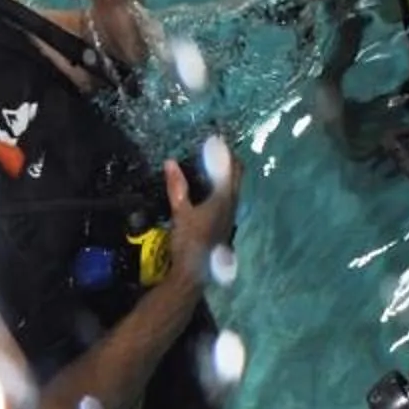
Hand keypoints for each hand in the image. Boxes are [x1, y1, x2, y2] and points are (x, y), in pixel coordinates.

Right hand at [166, 139, 241, 271]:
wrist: (195, 270)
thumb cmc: (188, 241)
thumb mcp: (180, 212)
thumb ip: (176, 187)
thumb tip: (169, 162)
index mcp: (224, 198)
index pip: (230, 167)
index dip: (224, 151)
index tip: (217, 138)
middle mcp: (233, 203)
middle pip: (238, 174)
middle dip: (230, 158)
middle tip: (219, 145)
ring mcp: (232, 213)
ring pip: (236, 185)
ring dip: (229, 171)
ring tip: (217, 160)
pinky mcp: (226, 220)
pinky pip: (230, 195)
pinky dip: (225, 183)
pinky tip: (213, 186)